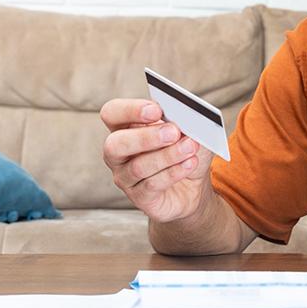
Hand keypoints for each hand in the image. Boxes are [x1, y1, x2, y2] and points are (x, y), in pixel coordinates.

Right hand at [100, 98, 214, 223]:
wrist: (194, 183)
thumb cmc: (185, 149)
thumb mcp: (188, 129)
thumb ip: (182, 119)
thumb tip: (185, 115)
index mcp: (124, 127)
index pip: (112, 113)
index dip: (130, 110)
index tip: (156, 110)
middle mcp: (118, 153)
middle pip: (115, 144)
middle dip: (145, 137)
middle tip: (173, 132)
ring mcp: (125, 177)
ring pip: (138, 167)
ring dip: (167, 155)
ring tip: (190, 147)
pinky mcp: (139, 197)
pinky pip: (152, 185)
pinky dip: (173, 172)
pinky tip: (189, 164)